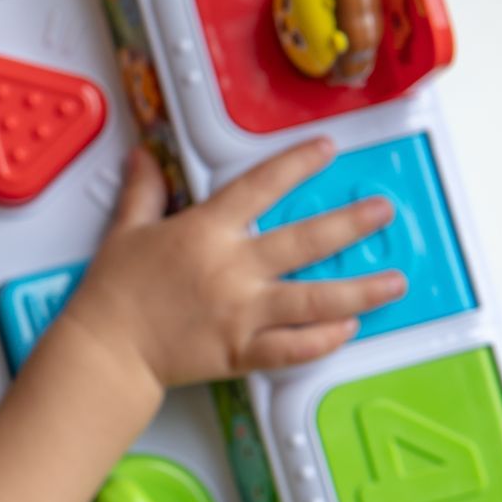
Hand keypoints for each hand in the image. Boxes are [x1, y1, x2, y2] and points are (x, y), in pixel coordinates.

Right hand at [58, 139, 404, 390]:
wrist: (105, 349)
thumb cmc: (113, 293)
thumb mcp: (125, 231)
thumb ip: (144, 192)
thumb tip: (144, 156)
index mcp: (206, 231)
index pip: (261, 186)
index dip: (297, 164)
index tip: (327, 150)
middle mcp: (232, 268)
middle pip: (306, 240)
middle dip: (352, 223)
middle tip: (384, 212)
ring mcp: (242, 312)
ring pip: (315, 299)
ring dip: (361, 290)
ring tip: (395, 281)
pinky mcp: (241, 351)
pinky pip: (293, 347)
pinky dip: (324, 339)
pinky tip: (348, 329)